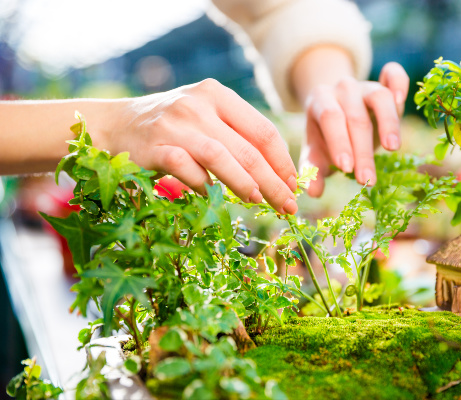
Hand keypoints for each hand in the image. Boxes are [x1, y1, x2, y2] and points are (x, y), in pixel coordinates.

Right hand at [106, 79, 297, 213]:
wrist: (114, 125)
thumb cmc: (171, 126)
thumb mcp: (205, 117)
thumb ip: (236, 136)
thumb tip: (278, 173)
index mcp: (218, 94)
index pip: (263, 130)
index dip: (283, 161)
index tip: (294, 185)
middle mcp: (198, 104)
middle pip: (248, 149)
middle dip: (274, 182)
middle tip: (289, 206)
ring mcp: (175, 125)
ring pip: (222, 158)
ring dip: (246, 185)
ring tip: (261, 203)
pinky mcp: (155, 147)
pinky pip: (188, 171)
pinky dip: (206, 187)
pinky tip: (216, 198)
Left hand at [299, 62, 408, 196]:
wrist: (337, 111)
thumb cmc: (327, 137)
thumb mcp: (316, 151)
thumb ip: (313, 170)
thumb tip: (313, 193)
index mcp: (320, 100)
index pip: (330, 118)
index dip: (339, 143)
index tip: (346, 169)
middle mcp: (343, 88)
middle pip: (355, 116)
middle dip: (362, 150)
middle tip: (367, 180)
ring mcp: (365, 84)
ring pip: (379, 97)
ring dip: (388, 123)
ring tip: (392, 149)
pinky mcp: (385, 83)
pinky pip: (394, 75)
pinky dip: (399, 82)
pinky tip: (402, 100)